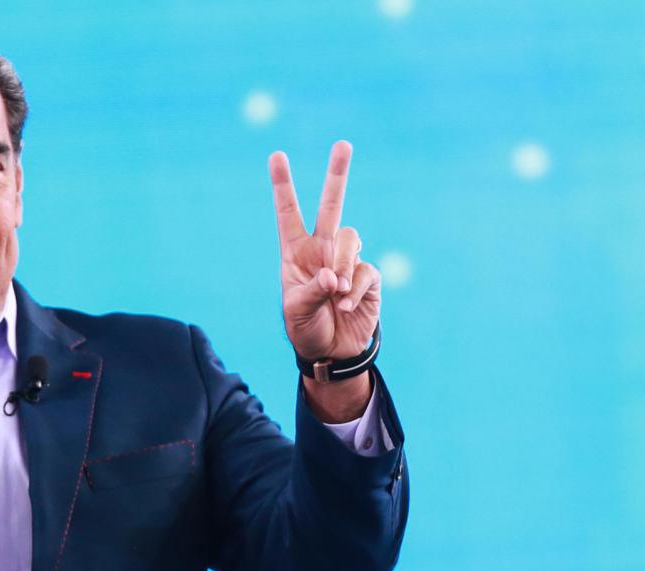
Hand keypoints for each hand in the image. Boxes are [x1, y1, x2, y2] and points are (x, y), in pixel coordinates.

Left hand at [269, 141, 379, 361]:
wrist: (330, 352)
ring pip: (351, 240)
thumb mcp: (297, 310)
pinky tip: (346, 306)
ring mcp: (347, 260)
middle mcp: (322, 249)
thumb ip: (313, 289)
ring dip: (344, 263)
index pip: (288, 212)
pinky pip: (366, 272)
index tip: (276, 156)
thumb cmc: (305, 327)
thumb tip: (335, 275)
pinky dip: (355, 290)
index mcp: (295, 251)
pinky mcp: (368, 278)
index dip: (282, 185)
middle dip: (337, 174)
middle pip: (332, 204)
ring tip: (337, 291)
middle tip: (343, 144)